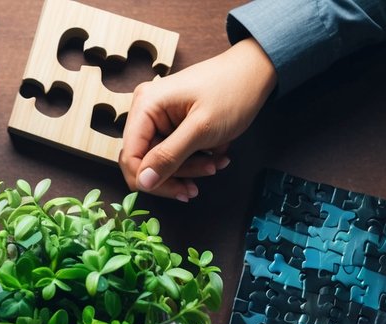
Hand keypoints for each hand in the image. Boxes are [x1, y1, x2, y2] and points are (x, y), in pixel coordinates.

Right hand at [119, 38, 277, 201]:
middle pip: (145, 160)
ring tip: (217, 164)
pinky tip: (215, 156)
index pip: (130, 156)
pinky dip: (194, 159)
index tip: (177, 192)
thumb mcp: (201, 128)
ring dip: (189, 168)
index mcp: (146, 106)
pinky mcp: (171, 122)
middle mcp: (146, 111)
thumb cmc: (232, 91)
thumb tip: (142, 183)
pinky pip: (173, 151)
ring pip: (161, 159)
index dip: (148, 180)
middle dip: (175, 174)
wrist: (255, 71)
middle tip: (202, 181)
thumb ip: (169, 156)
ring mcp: (158, 116)